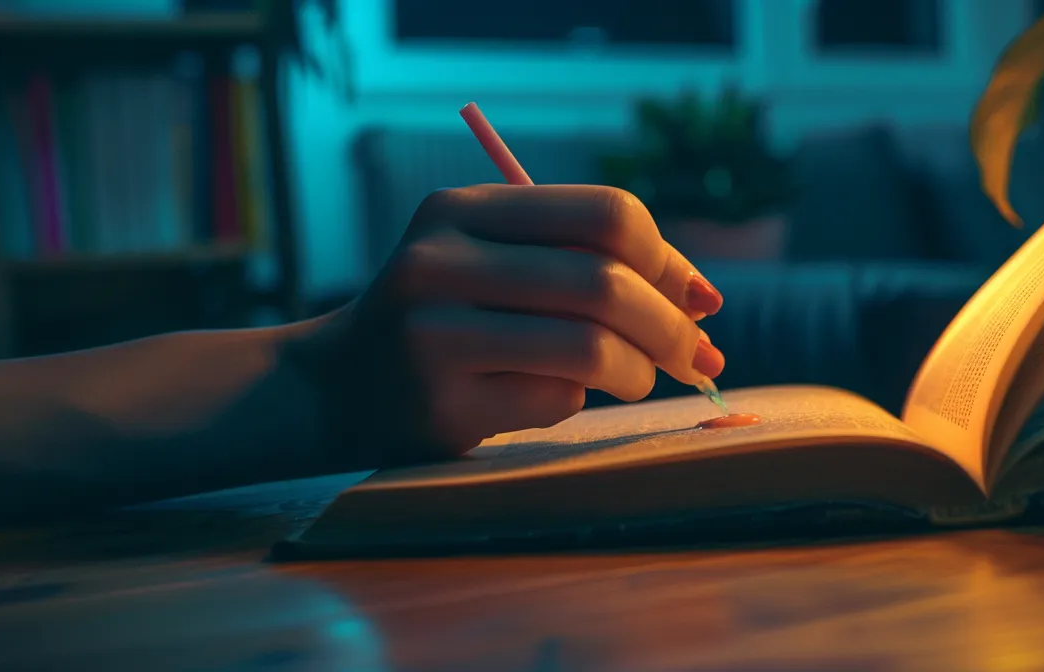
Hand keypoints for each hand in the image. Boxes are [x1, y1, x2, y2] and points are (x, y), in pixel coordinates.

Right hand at [288, 184, 726, 465]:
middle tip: (697, 356)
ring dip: (638, 371)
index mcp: (462, 209)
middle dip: (670, 327)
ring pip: (589, 348)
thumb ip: (590, 262)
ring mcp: (433, 335)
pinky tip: (552, 396)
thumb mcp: (499, 262)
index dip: (667, 259)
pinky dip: (577, 402)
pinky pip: (555, 400)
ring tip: (637, 380)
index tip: (695, 299)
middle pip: (604, 284)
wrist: (339, 385)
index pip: (604, 214)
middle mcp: (439, 261)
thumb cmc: (449, 318)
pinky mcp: (440, 404)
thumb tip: (705, 300)